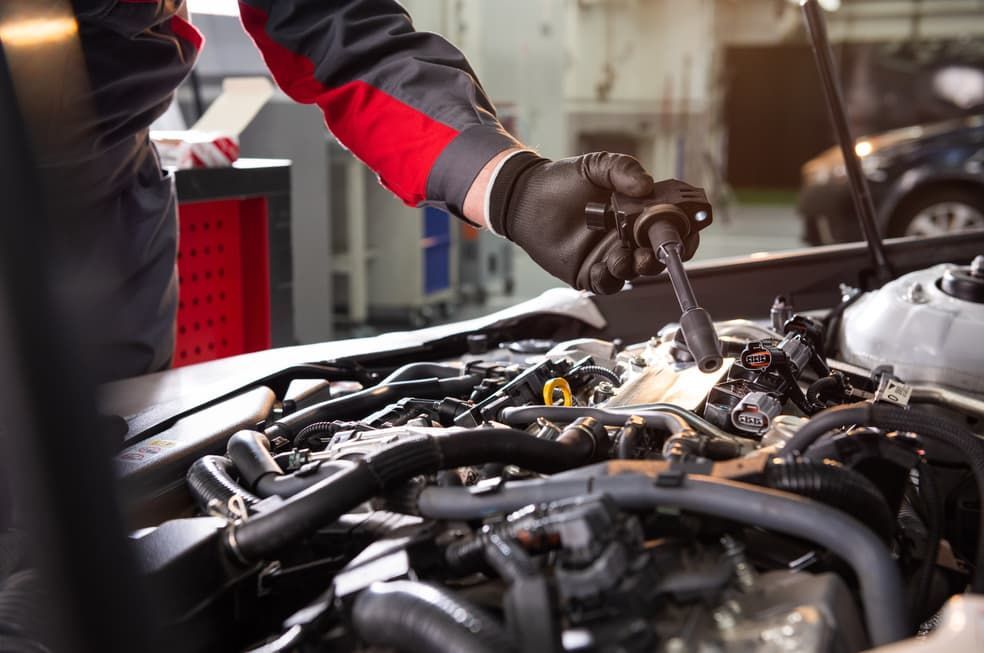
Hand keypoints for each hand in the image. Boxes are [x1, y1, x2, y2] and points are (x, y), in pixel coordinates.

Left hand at [482, 151, 697, 293]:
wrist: (523, 197)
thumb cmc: (560, 180)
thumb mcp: (595, 166)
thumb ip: (623, 169)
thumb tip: (647, 185)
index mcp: (635, 213)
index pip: (668, 228)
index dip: (682, 235)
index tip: (682, 235)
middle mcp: (625, 237)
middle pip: (655, 256)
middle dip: (659, 258)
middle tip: (650, 252)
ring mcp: (607, 255)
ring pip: (633, 272)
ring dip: (634, 269)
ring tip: (622, 257)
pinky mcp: (587, 272)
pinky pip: (606, 284)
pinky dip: (609, 279)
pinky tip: (602, 266)